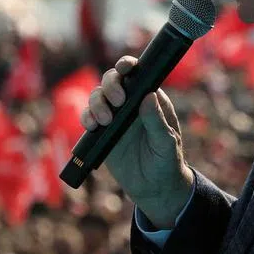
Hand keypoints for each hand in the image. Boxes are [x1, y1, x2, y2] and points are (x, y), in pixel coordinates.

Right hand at [81, 55, 192, 225]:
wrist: (153, 188)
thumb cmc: (167, 162)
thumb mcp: (166, 142)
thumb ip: (156, 121)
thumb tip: (148, 96)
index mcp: (150, 99)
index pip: (137, 74)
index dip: (127, 65)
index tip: (124, 69)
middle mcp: (130, 103)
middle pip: (112, 80)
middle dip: (110, 86)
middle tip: (117, 103)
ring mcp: (114, 116)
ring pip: (97, 96)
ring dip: (97, 103)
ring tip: (105, 122)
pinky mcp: (101, 131)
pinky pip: (88, 117)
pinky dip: (86, 118)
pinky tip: (93, 127)